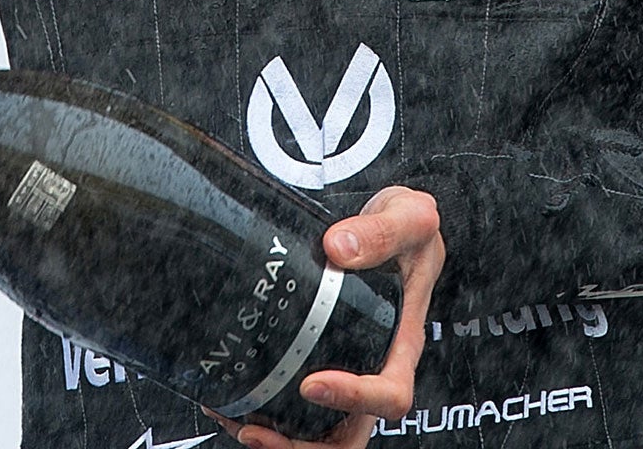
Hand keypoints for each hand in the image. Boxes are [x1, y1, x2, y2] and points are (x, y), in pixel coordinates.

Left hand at [226, 185, 443, 448]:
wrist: (393, 225)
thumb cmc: (410, 229)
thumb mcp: (410, 217)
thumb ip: (381, 230)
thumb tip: (339, 248)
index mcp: (402, 340)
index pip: (389, 393)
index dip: (353, 399)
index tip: (313, 384)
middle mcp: (373, 362)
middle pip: (348, 433)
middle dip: (304, 446)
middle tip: (258, 431)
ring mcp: (345, 364)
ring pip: (319, 430)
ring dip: (279, 439)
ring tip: (238, 423)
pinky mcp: (319, 355)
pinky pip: (297, 404)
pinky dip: (264, 411)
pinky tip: (232, 398)